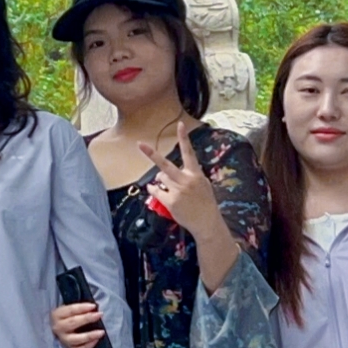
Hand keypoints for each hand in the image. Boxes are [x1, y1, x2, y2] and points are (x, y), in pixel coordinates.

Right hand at [51, 301, 106, 347]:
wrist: (62, 329)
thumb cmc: (69, 316)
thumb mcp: (70, 309)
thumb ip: (80, 308)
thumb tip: (95, 308)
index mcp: (57, 315)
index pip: (70, 310)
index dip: (82, 307)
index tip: (93, 306)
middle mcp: (58, 328)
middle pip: (73, 323)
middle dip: (87, 318)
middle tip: (99, 315)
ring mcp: (64, 339)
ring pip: (76, 339)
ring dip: (90, 335)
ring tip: (102, 332)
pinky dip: (89, 346)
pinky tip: (96, 340)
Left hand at [146, 120, 227, 244]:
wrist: (207, 222)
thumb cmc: (205, 202)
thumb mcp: (203, 184)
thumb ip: (189, 175)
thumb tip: (169, 172)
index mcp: (195, 174)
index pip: (189, 152)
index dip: (184, 138)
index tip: (180, 124)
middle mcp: (186, 180)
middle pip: (165, 165)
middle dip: (152, 154)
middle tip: (140, 144)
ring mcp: (177, 191)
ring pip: (160, 179)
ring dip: (161, 181)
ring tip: (171, 188)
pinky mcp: (170, 201)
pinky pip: (155, 191)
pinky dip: (153, 189)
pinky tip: (155, 190)